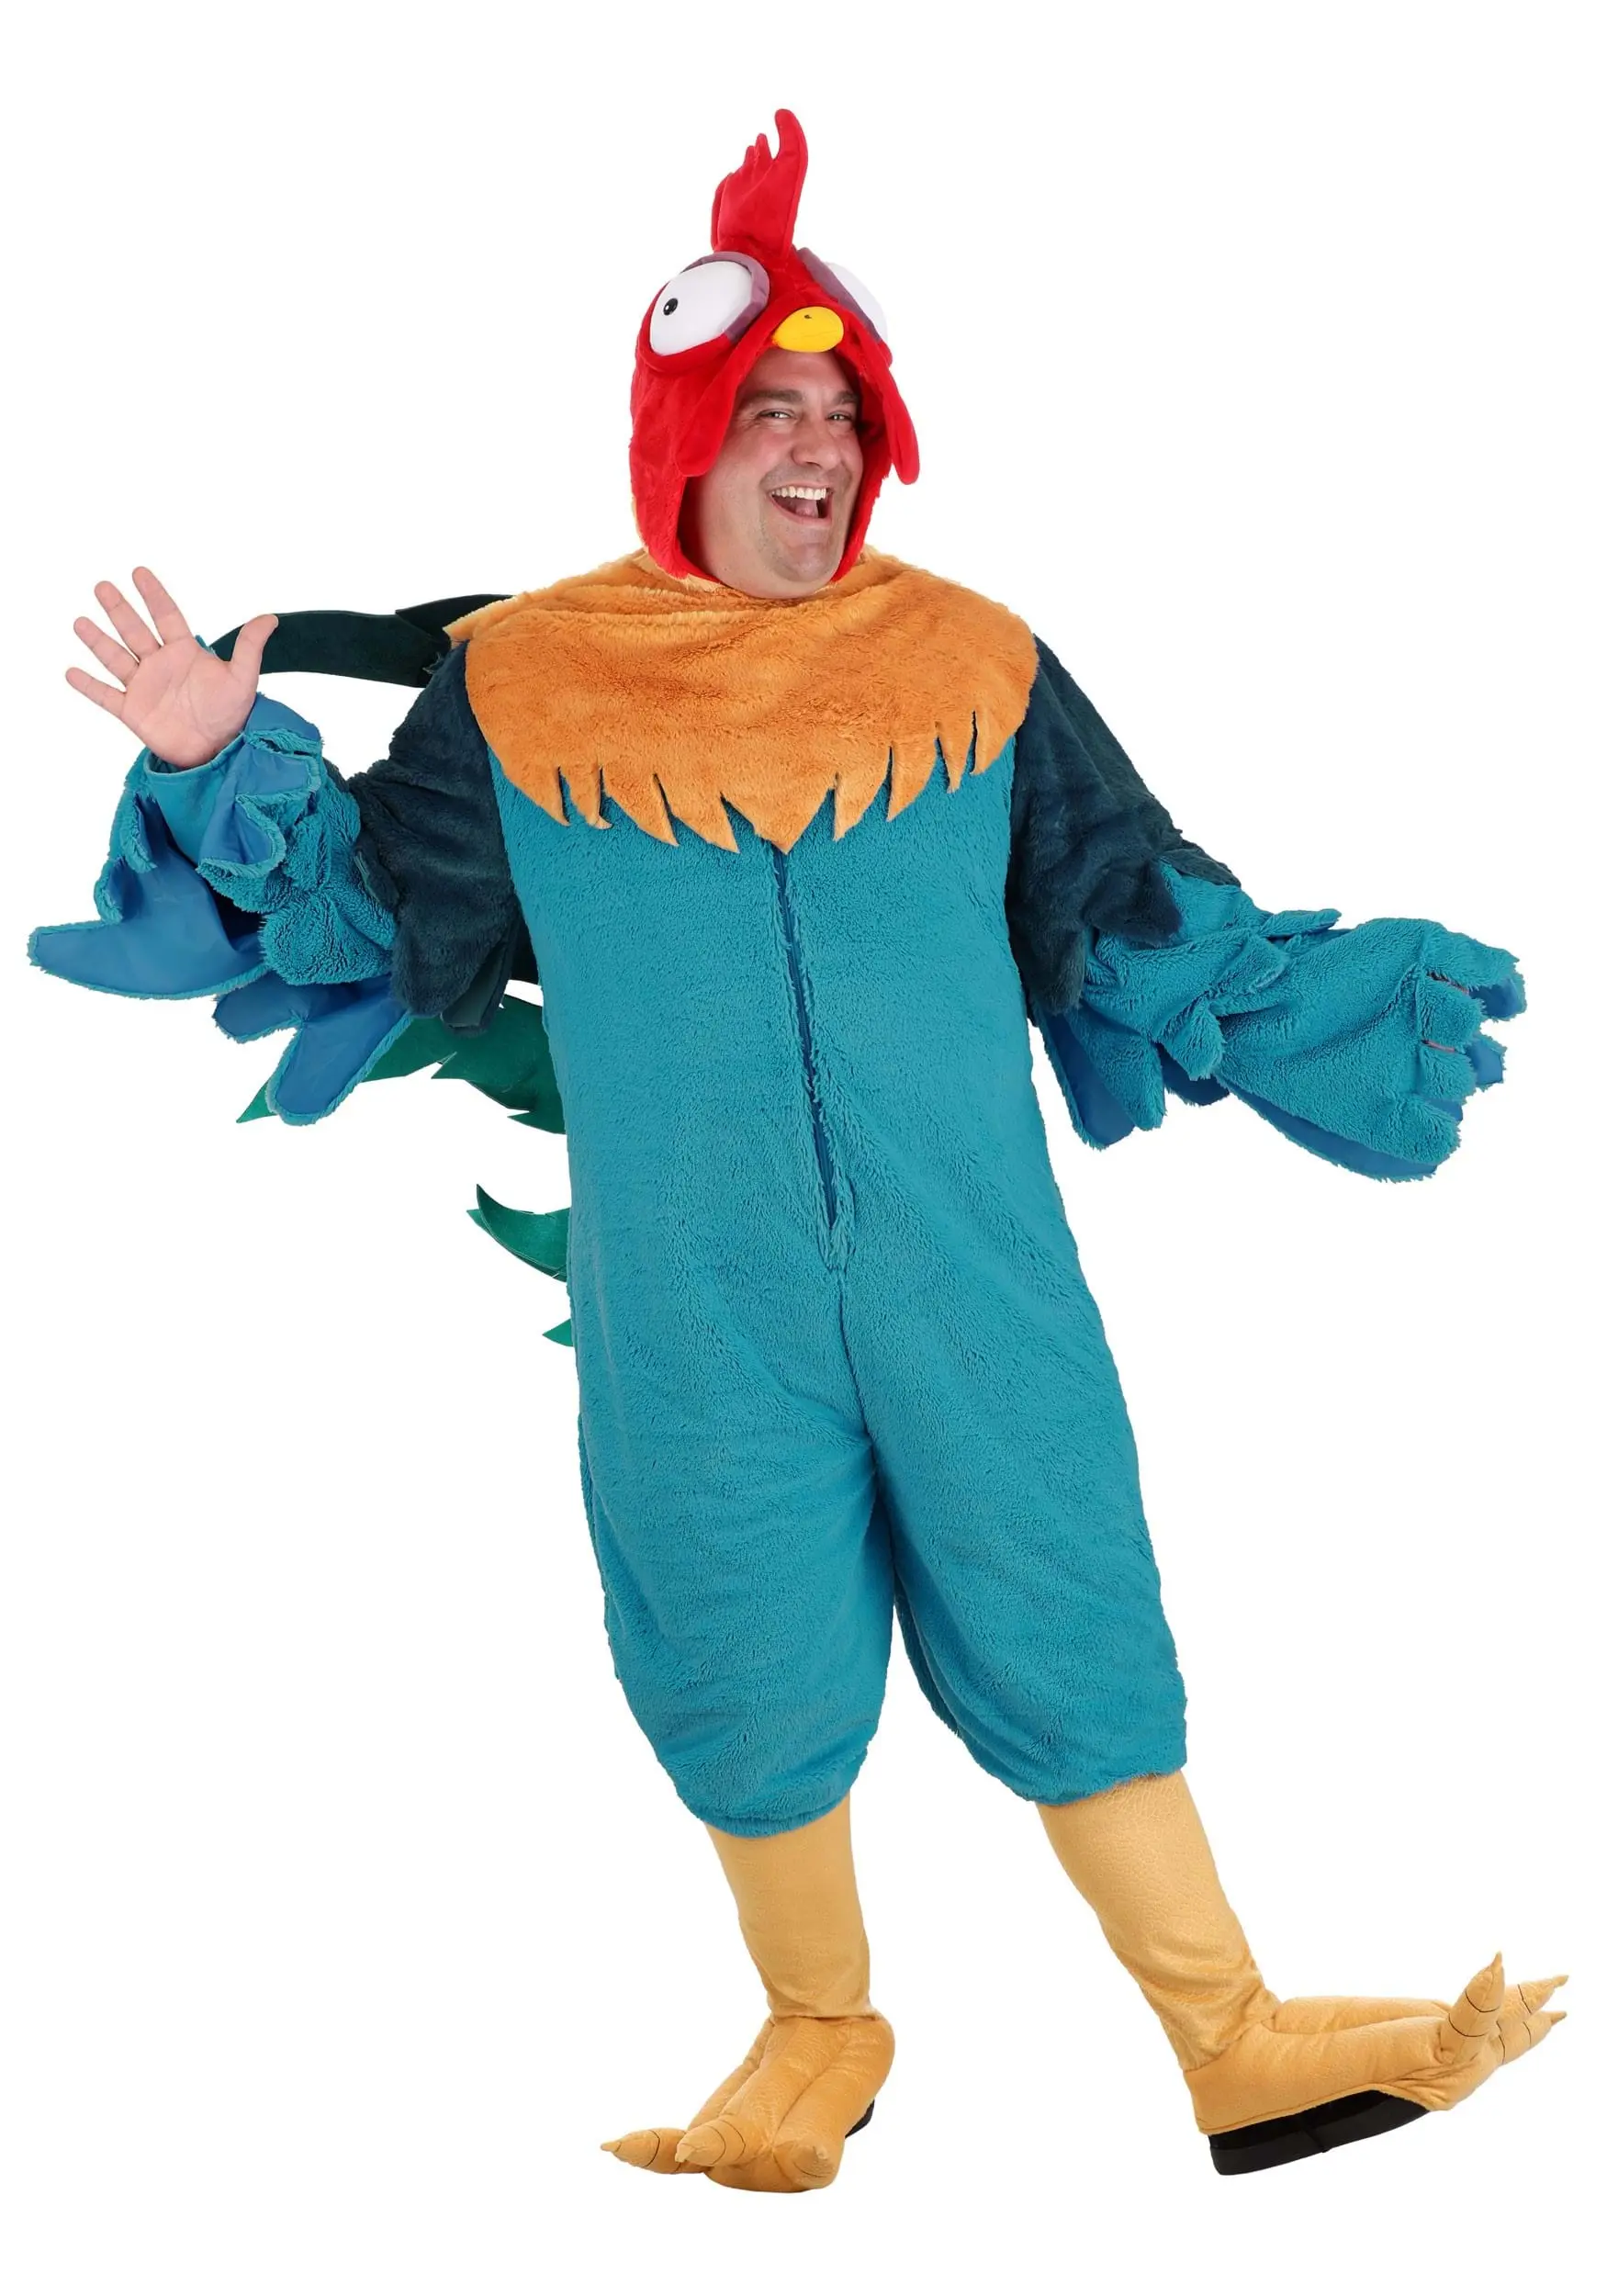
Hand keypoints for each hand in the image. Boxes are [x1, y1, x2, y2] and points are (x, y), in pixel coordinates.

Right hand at [66, 567, 276, 769]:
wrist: (219, 751)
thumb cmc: (232, 713)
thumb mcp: (243, 678)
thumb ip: (250, 647)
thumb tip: (270, 618)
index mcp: (184, 651)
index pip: (166, 616)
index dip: (153, 595)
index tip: (139, 572)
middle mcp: (160, 664)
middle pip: (135, 630)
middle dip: (118, 609)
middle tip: (102, 586)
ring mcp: (143, 686)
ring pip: (115, 657)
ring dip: (98, 640)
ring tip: (80, 621)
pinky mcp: (132, 711)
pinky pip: (106, 695)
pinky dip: (88, 685)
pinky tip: (71, 672)